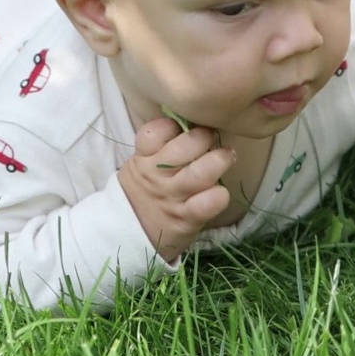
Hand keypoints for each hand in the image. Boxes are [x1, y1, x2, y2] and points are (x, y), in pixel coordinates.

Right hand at [118, 118, 235, 261]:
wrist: (126, 234)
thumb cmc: (144, 192)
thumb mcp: (141, 165)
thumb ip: (159, 147)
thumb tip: (192, 121)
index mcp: (143, 158)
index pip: (155, 132)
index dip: (173, 125)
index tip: (184, 126)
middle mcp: (157, 176)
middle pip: (184, 147)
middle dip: (204, 136)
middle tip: (212, 138)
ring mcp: (172, 197)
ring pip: (200, 172)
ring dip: (219, 160)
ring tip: (228, 156)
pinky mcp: (186, 218)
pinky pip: (208, 203)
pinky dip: (219, 195)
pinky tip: (221, 193)